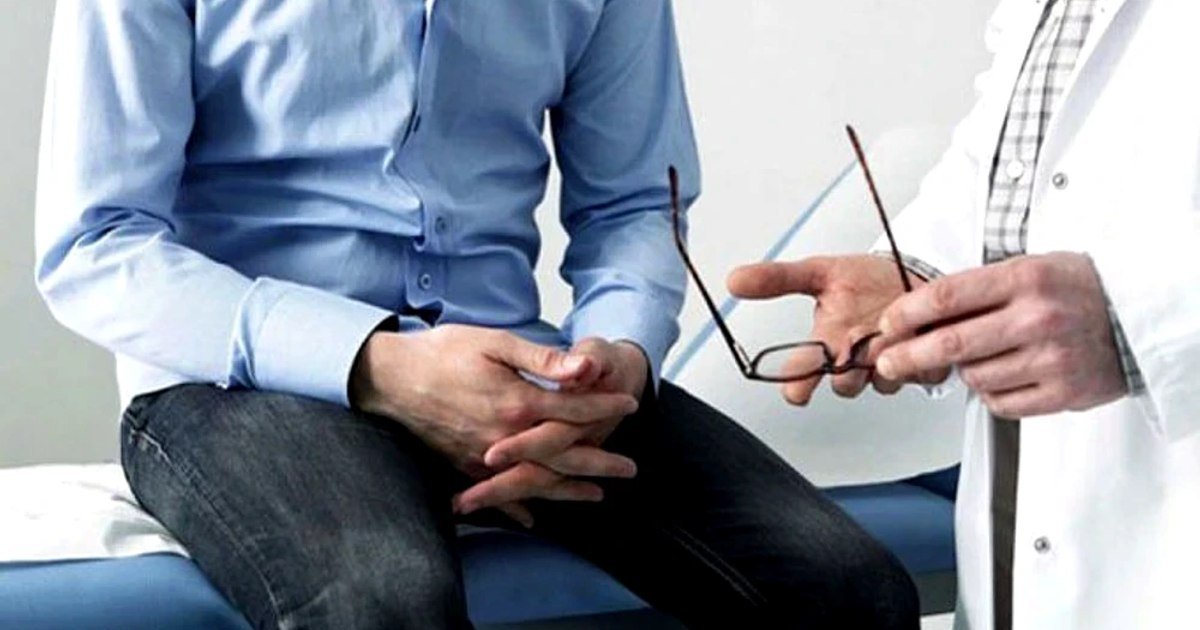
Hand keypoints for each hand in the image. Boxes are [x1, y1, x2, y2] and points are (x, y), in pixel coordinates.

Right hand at [453, 339, 648, 522]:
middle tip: (630, 469)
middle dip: (599, 461)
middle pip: (564, 456)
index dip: (604, 406)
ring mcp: (483, 456)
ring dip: (568, 489)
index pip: (574, 411)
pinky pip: (497, 492)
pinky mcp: (463, 464)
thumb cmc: (441, 352)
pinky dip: (516, 507)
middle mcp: (505, 438)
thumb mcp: (496, 343)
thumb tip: (584, 367)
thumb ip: (542, 360)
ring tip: (596, 495)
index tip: (629, 405)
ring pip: (536, 480)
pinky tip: (531, 518)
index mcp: (518, 403)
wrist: (389, 377)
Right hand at [727, 255, 924, 403]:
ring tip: (890, 330)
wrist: (914, 276)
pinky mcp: (921, 367)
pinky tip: (919, 334)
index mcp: (826, 341)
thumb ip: (778, 278)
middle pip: (843, 385)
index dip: (796, 385)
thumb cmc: (867, 281)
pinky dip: (920, 355)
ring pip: (880, 383)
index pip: (800, 373)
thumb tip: (734, 280)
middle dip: (848, 367)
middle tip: (854, 341)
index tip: (796, 391)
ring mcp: (887, 366)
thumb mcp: (820, 271)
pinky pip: (919, 375)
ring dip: (885, 359)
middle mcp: (853, 360)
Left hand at [874, 252, 1127, 417]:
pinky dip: (990, 393)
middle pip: (949, 344)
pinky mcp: (1062, 392)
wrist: (1136, 316)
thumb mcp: (1028, 268)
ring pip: (973, 377)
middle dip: (906, 357)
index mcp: (1024, 278)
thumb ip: (977, 290)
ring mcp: (1051, 358)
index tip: (888, 325)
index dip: (906, 313)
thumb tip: (916, 314)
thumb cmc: (1076, 290)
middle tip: (888, 363)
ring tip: (975, 359)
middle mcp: (1036, 318)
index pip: (946, 296)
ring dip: (961, 373)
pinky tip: (1001, 376)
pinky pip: (1000, 403)